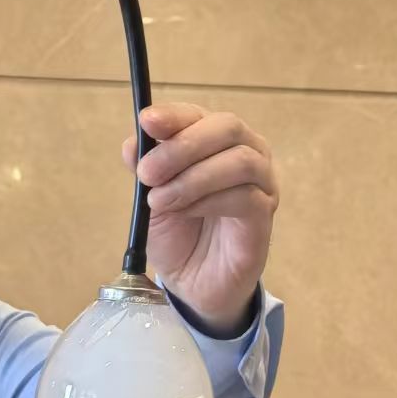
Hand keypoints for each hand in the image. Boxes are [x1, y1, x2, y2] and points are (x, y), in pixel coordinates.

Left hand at [122, 104, 277, 336]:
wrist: (193, 282)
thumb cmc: (178, 235)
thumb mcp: (151, 199)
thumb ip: (145, 169)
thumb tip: (132, 144)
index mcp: (215, 142)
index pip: (199, 115)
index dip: (174, 116)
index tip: (147, 122)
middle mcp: (245, 153)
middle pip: (227, 127)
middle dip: (182, 146)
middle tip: (147, 173)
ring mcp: (261, 183)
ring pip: (240, 160)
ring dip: (193, 178)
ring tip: (159, 201)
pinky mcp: (264, 215)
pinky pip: (246, 196)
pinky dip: (208, 201)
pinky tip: (184, 213)